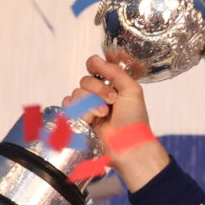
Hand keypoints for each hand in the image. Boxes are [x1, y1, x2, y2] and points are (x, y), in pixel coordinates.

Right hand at [61, 55, 169, 192]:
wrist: (129, 144)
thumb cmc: (135, 120)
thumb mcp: (132, 90)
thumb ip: (115, 72)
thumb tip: (95, 59)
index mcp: (112, 86)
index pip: (94, 68)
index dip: (94, 68)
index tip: (99, 71)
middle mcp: (98, 95)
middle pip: (84, 81)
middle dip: (97, 90)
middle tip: (112, 102)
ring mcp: (88, 108)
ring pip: (76, 93)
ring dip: (90, 103)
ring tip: (104, 115)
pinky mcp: (80, 120)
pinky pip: (69, 107)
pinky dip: (80, 112)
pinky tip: (91, 120)